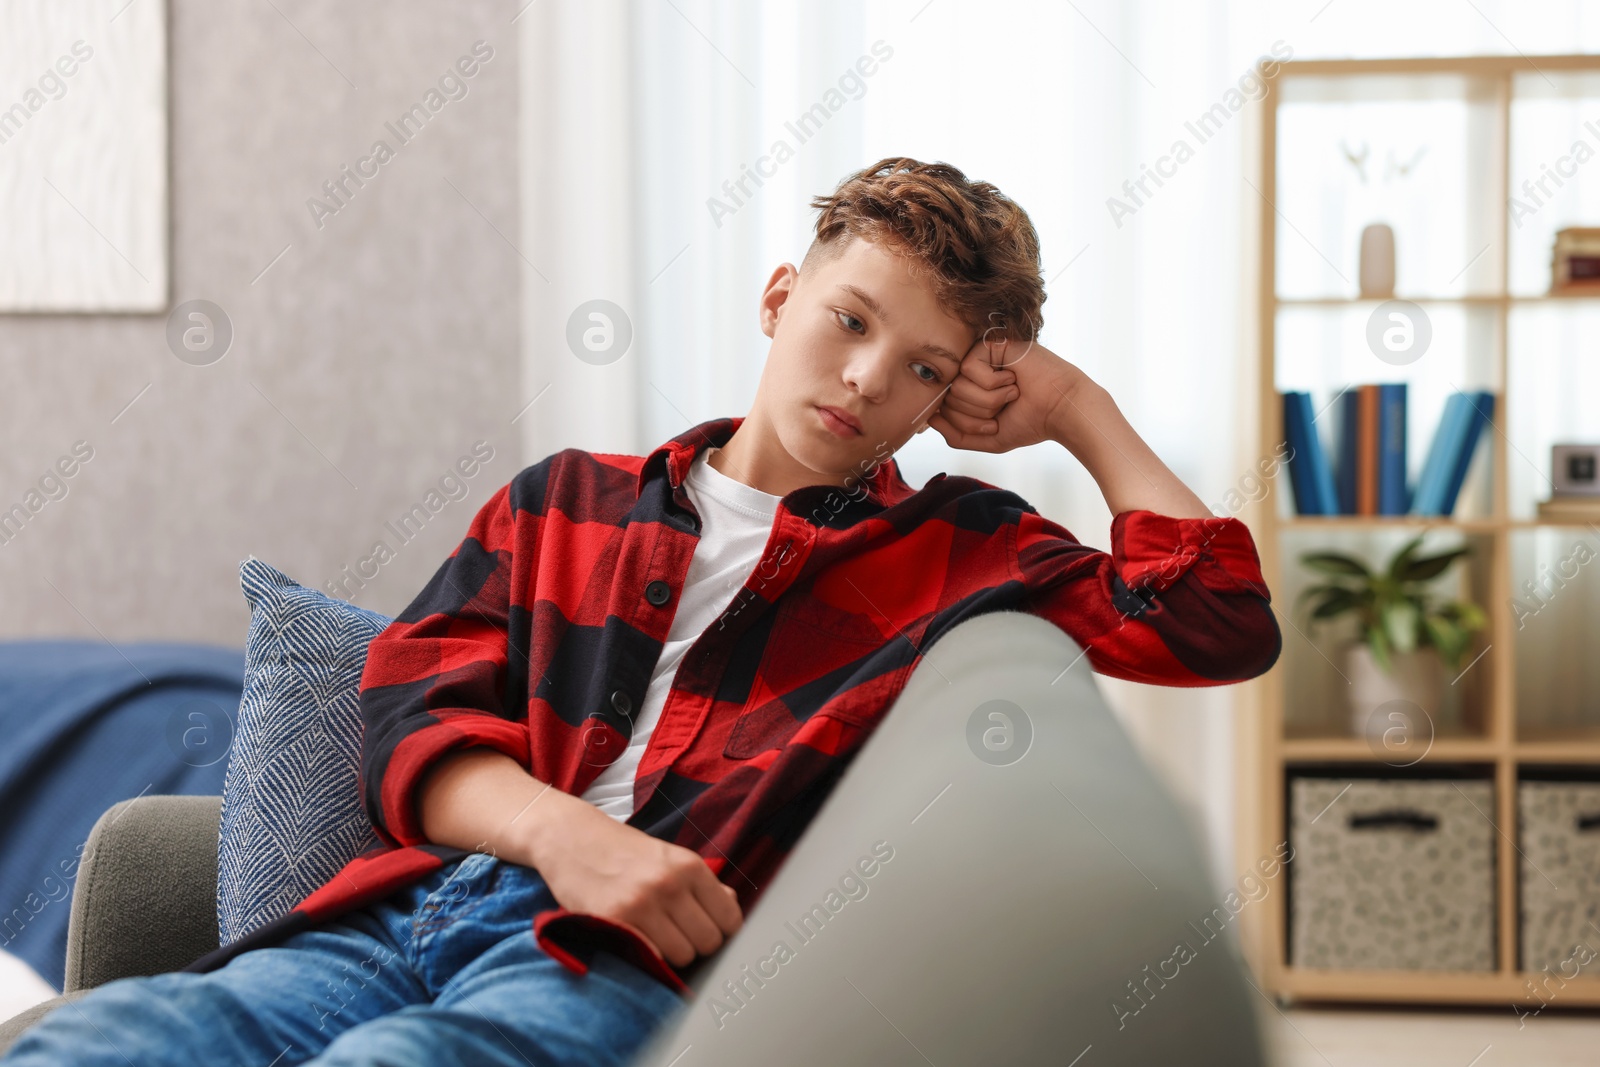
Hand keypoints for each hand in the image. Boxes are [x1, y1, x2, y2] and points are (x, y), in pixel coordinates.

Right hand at [526, 789, 742, 967]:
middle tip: (677, 934)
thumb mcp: (669, 857)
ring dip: (672, 954)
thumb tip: (731, 905)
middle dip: (697, 945)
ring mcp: (641, 904)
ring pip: (682, 956)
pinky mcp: (615, 921)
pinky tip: (638, 940)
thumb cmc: (623, 850)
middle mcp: (669, 884)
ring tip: (655, 936)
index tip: (704, 928)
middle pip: (708, 943)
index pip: (730, 919)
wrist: (571, 838)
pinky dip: (648, 957)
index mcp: (689, 866)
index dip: (721, 930)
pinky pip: (650, 958)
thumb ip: (702, 883)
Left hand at [926, 330, 1086, 453]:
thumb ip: (956, 435)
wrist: (1060, 408)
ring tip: (1011, 391)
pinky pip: (968, 368)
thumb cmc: (1029, 421)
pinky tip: (1012, 377)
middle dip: (979, 413)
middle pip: (949, 400)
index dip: (967, 424)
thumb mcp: (989, 438)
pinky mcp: (987, 345)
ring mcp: (977, 358)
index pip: (943, 411)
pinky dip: (993, 382)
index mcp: (969, 394)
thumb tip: (929, 418)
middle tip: (1005, 405)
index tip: (994, 424)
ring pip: (957, 386)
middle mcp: (970, 375)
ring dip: (988, 398)